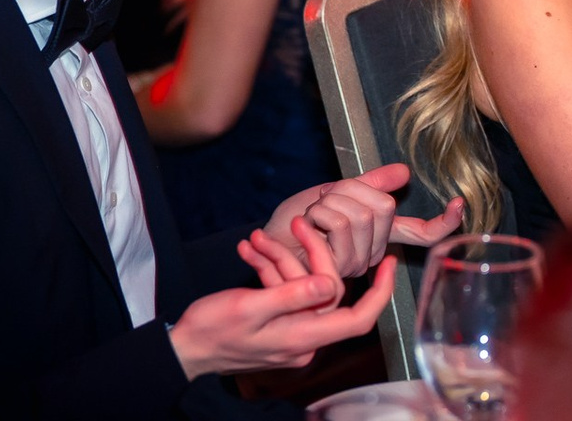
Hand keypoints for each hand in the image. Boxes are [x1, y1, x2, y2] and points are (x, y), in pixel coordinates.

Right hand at [169, 237, 396, 380]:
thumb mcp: (251, 307)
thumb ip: (292, 295)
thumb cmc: (211, 331)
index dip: (379, 292)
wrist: (182, 348)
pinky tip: (250, 253)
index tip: (388, 263)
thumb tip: (330, 283)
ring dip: (281, 259)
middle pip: (325, 290)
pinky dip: (270, 271)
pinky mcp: (275, 325)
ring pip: (300, 287)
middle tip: (296, 223)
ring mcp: (289, 333)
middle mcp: (302, 338)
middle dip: (311, 253)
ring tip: (256, 240)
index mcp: (303, 337)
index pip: (358, 319)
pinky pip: (283, 293)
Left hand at [264, 163, 465, 278]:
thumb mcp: (336, 193)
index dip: (443, 223)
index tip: (460, 204)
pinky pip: (338, 224)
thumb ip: (370, 184)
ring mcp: (354, 265)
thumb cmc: (296, 220)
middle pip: (382, 208)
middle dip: (348, 190)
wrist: (265, 242)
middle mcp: (372, 254)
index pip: (421, 234)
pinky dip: (316, 212)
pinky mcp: (334, 270)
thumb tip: (404, 172)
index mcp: (379, 235)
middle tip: (323, 200)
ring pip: (359, 216)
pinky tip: (303, 224)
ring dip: (328, 203)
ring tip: (310, 215)